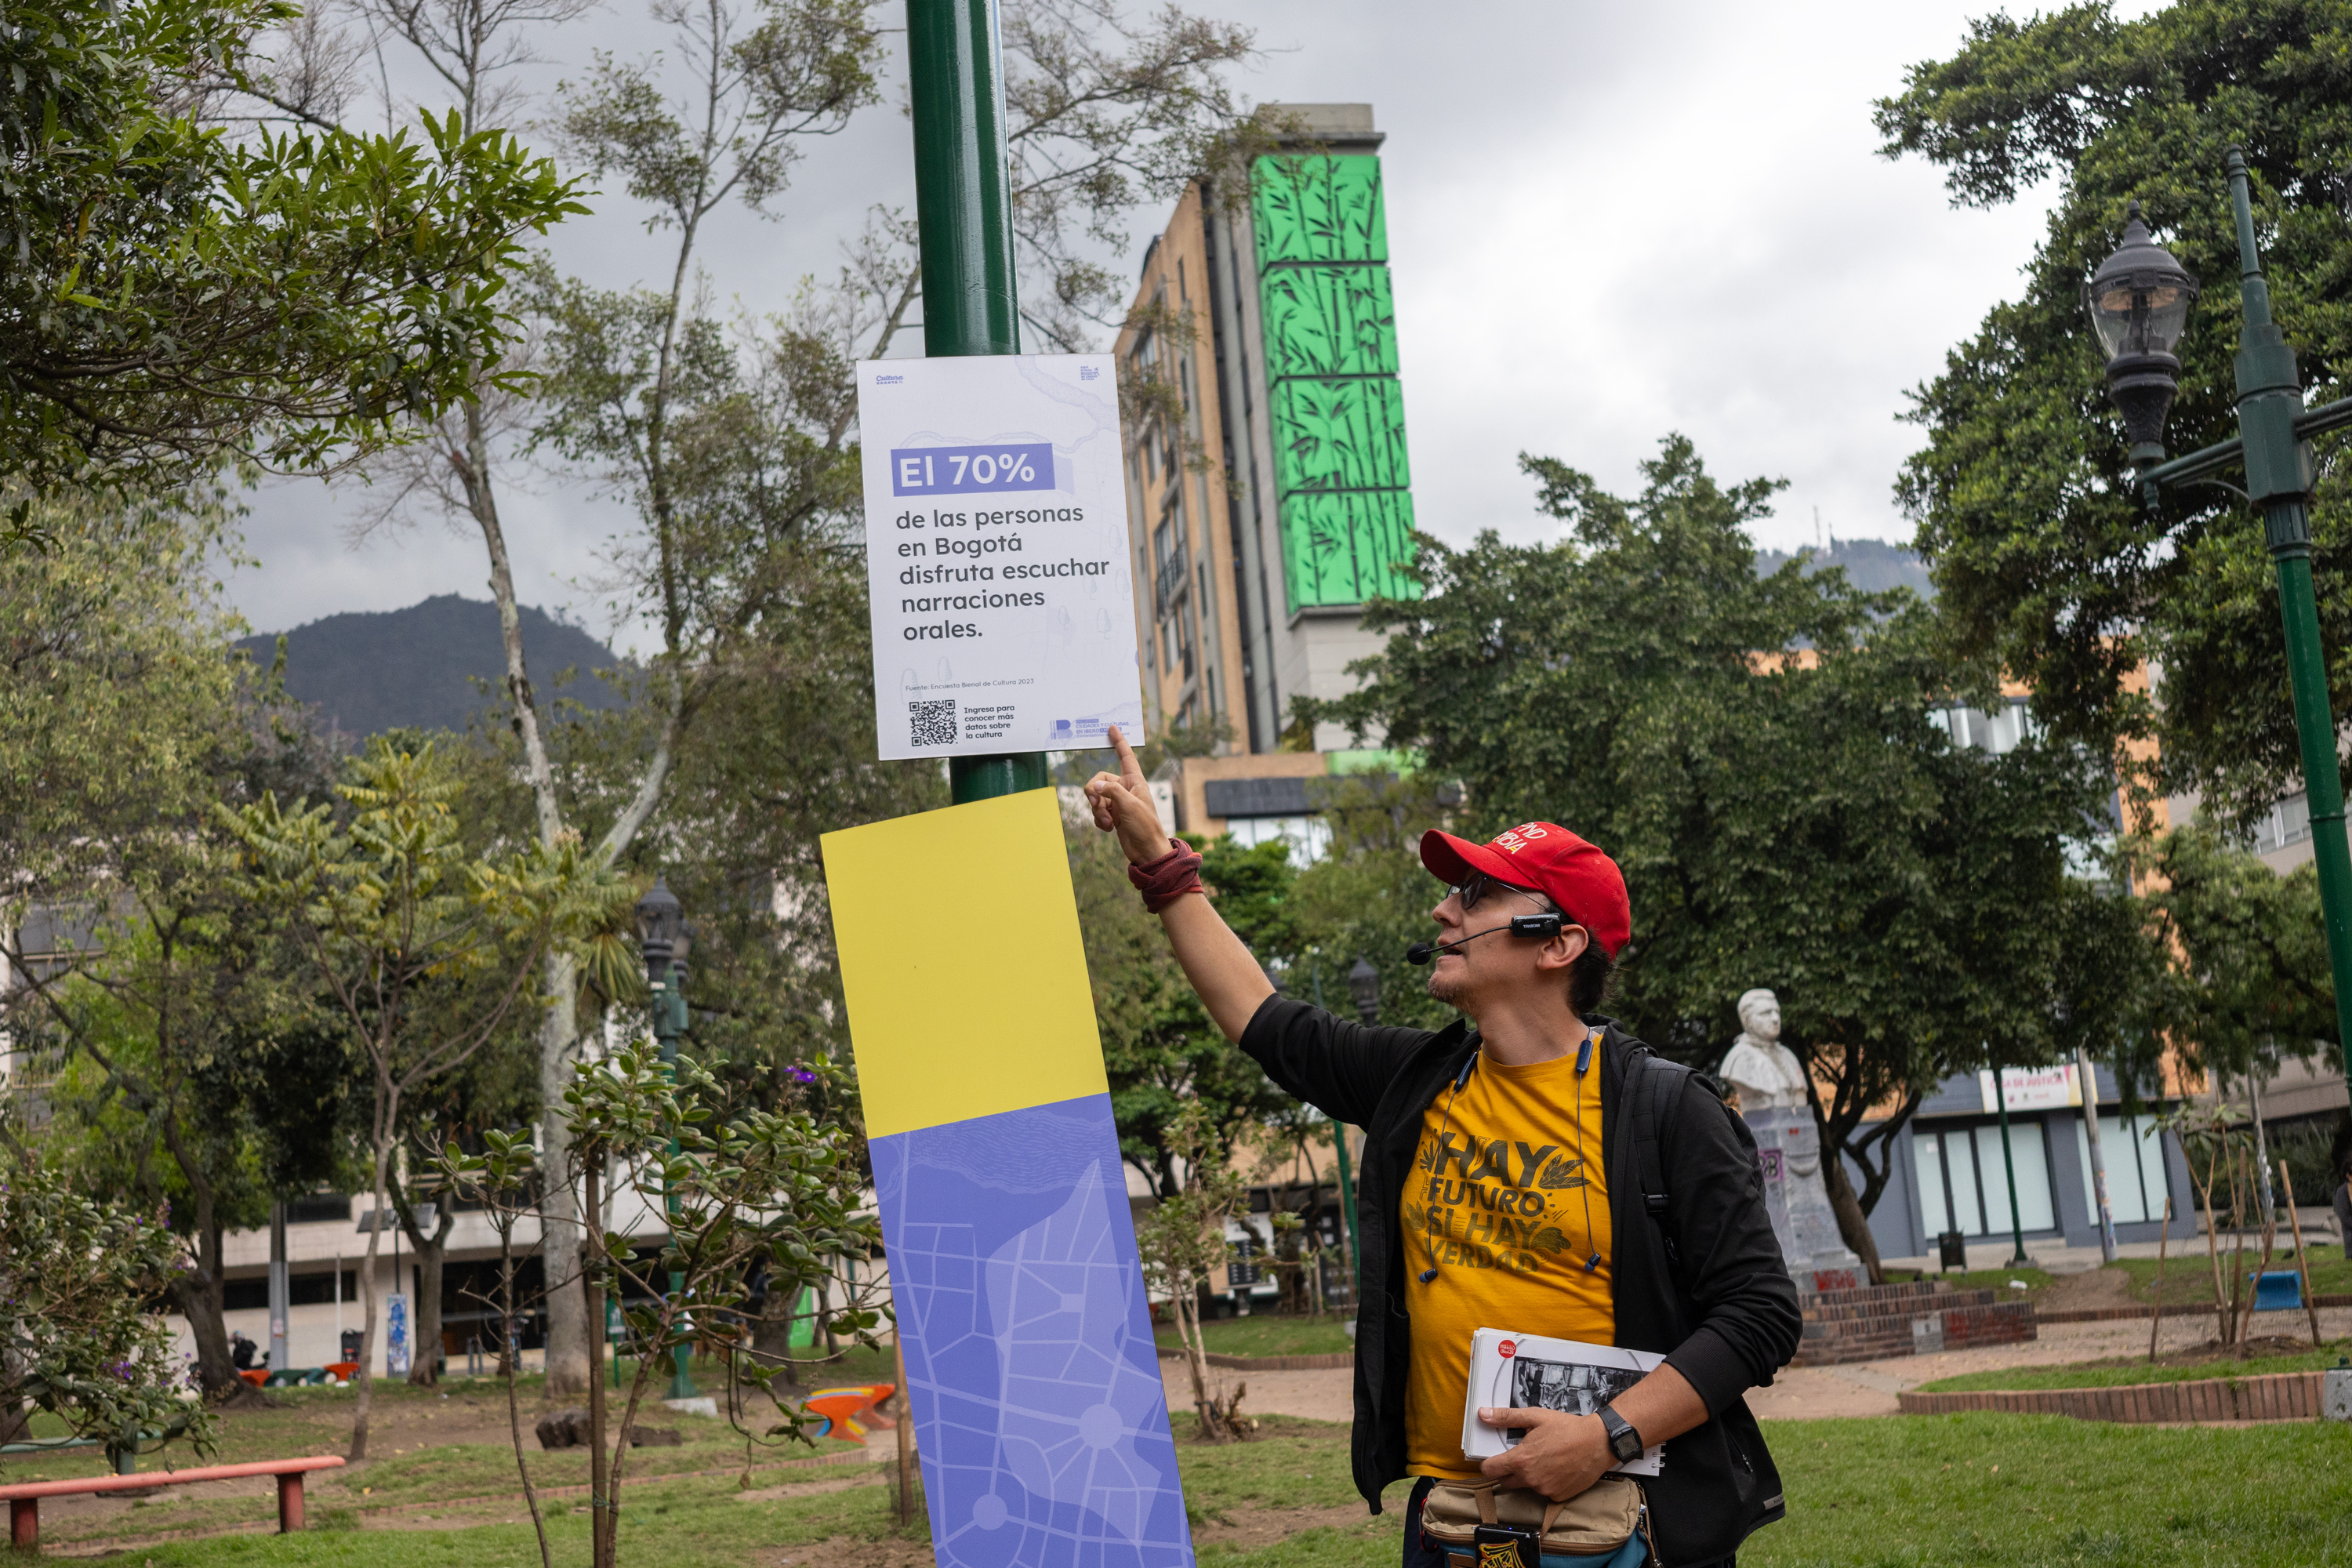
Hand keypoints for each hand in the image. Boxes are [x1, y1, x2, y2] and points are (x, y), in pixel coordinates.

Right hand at [1082, 726, 1171, 865]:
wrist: (1146, 851)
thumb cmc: (1145, 827)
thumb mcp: (1129, 806)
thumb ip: (1111, 791)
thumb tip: (1094, 786)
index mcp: (1135, 781)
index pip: (1126, 757)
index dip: (1119, 742)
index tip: (1113, 728)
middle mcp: (1125, 789)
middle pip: (1100, 779)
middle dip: (1094, 791)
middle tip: (1096, 803)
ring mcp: (1118, 803)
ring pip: (1096, 797)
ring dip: (1098, 810)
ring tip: (1108, 821)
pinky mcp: (1113, 816)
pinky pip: (1097, 811)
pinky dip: (1099, 819)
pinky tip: (1108, 828)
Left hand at [1476, 1406, 1611, 1501]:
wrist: (1598, 1443)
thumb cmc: (1567, 1428)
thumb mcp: (1535, 1417)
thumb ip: (1506, 1417)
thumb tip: (1483, 1414)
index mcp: (1521, 1460)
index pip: (1489, 1471)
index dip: (1488, 1464)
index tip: (1494, 1459)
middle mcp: (1530, 1479)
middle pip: (1505, 1482)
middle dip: (1508, 1471)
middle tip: (1522, 1457)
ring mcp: (1545, 1490)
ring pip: (1526, 1486)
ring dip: (1530, 1477)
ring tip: (1545, 1459)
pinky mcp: (1558, 1497)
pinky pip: (1545, 1492)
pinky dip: (1547, 1483)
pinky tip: (1557, 1469)